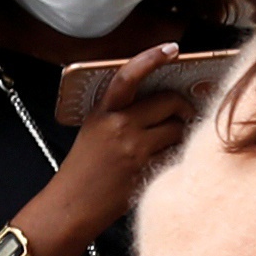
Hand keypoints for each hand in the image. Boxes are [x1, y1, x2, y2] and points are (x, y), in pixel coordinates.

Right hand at [28, 42, 193, 252]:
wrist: (73, 206)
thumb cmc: (84, 169)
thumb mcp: (94, 131)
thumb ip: (121, 114)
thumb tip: (162, 100)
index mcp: (103, 111)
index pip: (129, 75)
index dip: (152, 58)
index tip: (171, 49)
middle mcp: (119, 126)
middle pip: (169, 102)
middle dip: (181, 107)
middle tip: (182, 114)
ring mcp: (135, 149)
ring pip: (179, 129)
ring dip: (181, 133)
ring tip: (170, 142)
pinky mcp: (147, 170)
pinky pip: (177, 154)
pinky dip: (177, 155)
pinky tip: (165, 161)